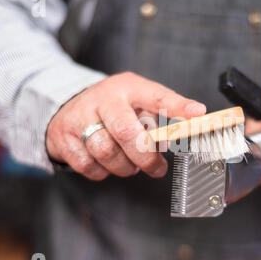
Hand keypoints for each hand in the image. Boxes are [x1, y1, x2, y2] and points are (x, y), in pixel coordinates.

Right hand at [46, 72, 205, 179]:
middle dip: (145, 157)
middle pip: (126, 132)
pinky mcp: (62, 137)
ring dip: (124, 167)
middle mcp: (102, 99)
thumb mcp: (137, 102)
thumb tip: (186, 130)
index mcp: (127, 88)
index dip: (178, 106)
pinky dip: (102, 172)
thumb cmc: (112, 109)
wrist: (68, 107)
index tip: (198, 115)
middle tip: (157, 168)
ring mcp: (79, 117)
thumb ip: (160, 116)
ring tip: (130, 164)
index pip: (157, 96)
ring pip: (106, 152)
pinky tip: (107, 163)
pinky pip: (88, 165)